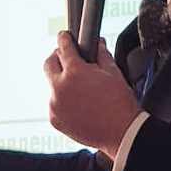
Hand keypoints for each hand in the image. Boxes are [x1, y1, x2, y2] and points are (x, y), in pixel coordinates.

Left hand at [44, 33, 141, 159]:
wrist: (122, 133)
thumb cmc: (120, 103)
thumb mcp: (113, 72)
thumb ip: (100, 54)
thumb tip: (96, 43)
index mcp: (75, 72)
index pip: (63, 47)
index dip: (64, 39)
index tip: (64, 36)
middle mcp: (60, 87)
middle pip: (49, 64)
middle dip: (57, 59)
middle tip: (68, 60)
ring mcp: (55, 105)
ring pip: (53, 86)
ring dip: (62, 83)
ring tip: (80, 90)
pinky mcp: (54, 119)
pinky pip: (55, 104)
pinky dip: (64, 102)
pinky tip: (80, 105)